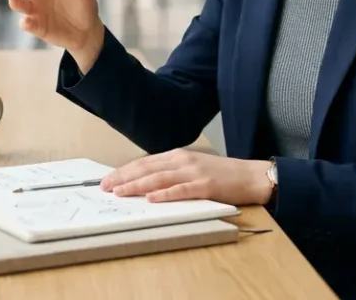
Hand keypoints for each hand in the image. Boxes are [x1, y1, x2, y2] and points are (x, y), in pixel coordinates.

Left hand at [101, 148, 272, 205]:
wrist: (250, 175)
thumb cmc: (221, 174)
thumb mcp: (193, 167)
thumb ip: (172, 171)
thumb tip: (146, 183)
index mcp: (178, 155)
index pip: (144, 163)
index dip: (124, 171)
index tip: (107, 179)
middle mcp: (183, 161)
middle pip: (147, 168)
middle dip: (124, 178)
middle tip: (105, 187)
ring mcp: (194, 172)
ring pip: (159, 178)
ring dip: (137, 186)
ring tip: (120, 192)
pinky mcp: (206, 186)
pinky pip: (181, 190)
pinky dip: (165, 194)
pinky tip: (151, 199)